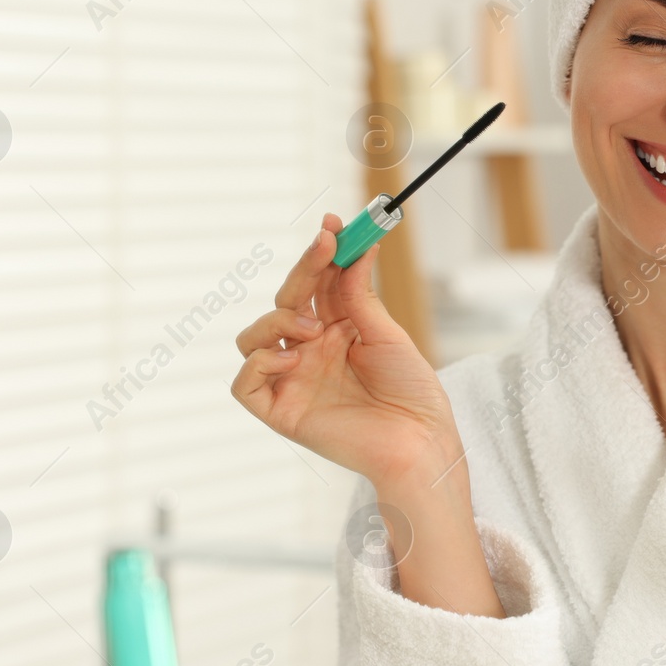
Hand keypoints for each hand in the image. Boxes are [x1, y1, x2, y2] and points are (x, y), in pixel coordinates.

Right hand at [231, 213, 461, 483]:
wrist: (420, 440)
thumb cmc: (412, 392)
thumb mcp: (387, 333)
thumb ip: (359, 294)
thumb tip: (356, 246)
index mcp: (336, 331)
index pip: (314, 284)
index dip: (319, 254)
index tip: (331, 225)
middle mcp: (309, 352)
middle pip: (284, 302)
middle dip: (301, 272)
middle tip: (325, 248)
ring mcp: (292, 381)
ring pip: (252, 337)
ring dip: (277, 320)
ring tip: (314, 330)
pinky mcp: (281, 412)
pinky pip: (244, 383)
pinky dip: (258, 362)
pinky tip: (291, 357)